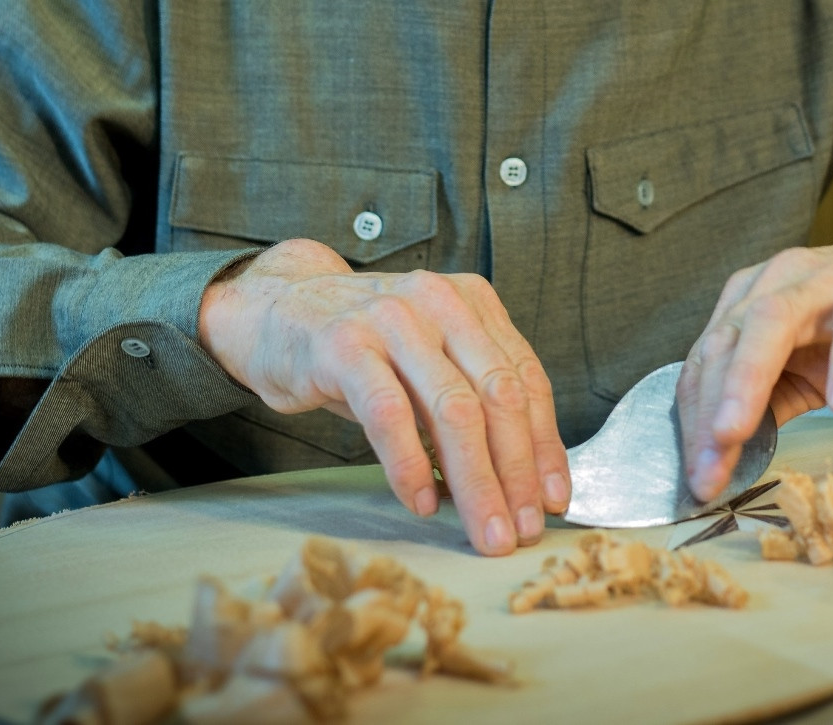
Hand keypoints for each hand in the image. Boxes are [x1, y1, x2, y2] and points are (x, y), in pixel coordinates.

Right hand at [198, 238, 569, 555]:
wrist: (277, 309)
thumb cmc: (362, 347)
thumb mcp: (427, 357)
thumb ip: (470, 398)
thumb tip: (523, 480)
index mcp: (471, 301)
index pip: (525, 376)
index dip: (545, 443)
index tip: (555, 499)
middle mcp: (438, 301)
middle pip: (497, 395)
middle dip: (517, 471)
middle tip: (523, 529)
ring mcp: (390, 319)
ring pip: (453, 409)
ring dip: (476, 480)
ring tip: (484, 530)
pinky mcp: (342, 346)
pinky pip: (389, 415)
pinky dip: (410, 466)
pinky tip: (421, 502)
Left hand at [676, 217, 832, 501]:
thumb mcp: (805, 365)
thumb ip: (769, 399)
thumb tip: (730, 456)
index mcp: (748, 301)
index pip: (706, 362)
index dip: (694, 421)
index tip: (696, 478)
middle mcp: (774, 284)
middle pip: (725, 343)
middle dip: (709, 412)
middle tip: (707, 472)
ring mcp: (823, 281)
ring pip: (772, 321)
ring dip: (745, 380)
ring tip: (734, 434)